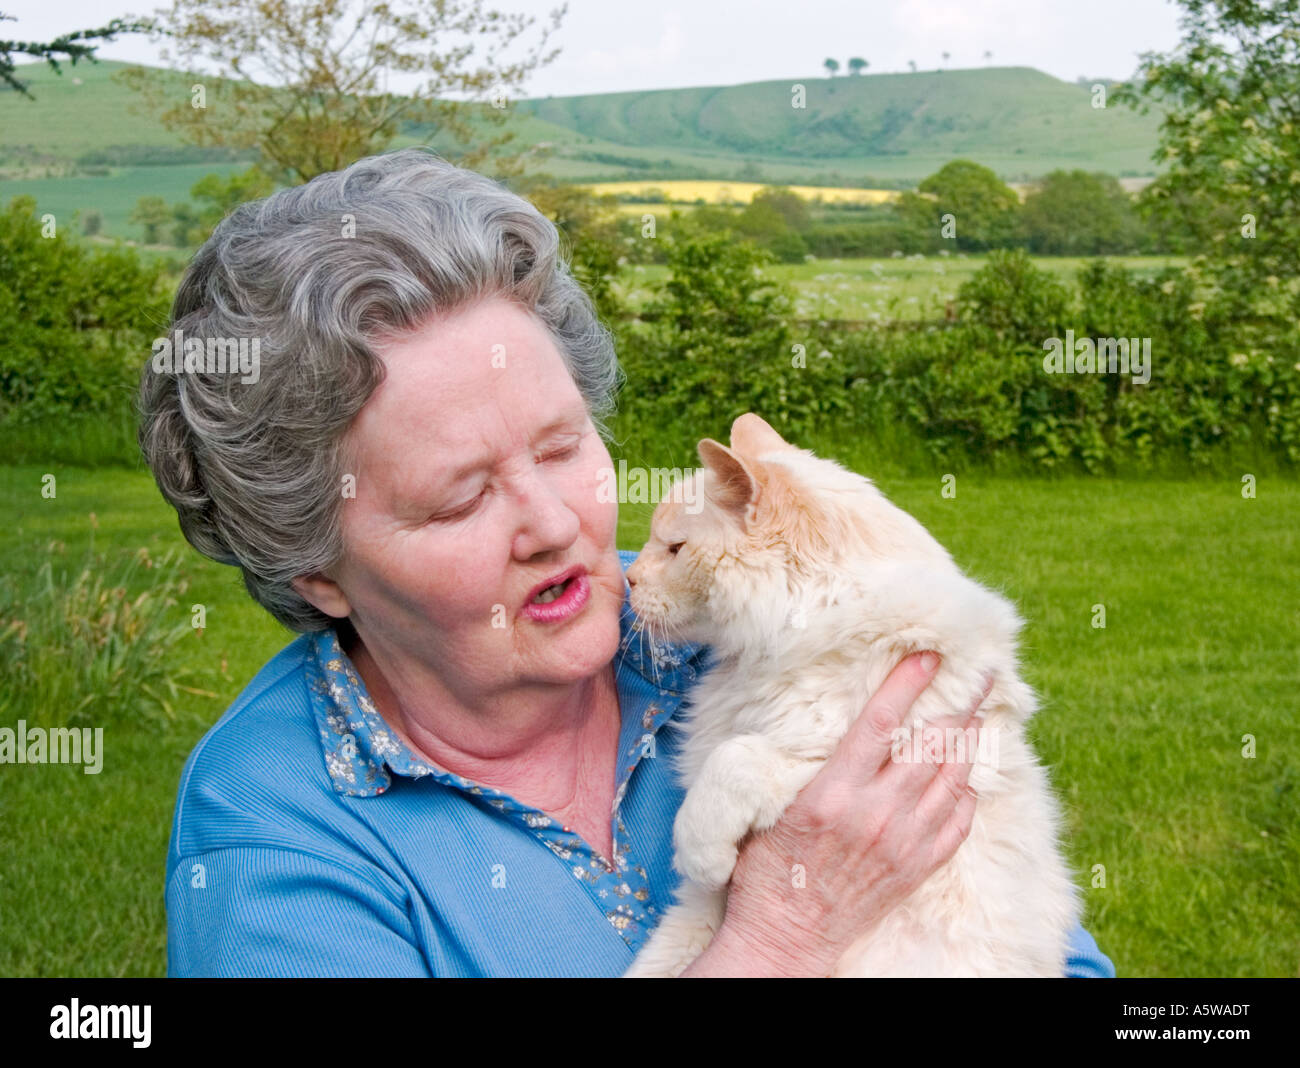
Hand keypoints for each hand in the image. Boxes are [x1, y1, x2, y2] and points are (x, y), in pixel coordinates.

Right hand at [706, 651, 990, 976]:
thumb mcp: (772, 807)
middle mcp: (875, 814)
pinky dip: (968, 792)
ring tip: (981, 715)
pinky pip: (958, 822)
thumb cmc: (767, 869)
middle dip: (961, 706)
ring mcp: (902, 843)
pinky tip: (968, 775)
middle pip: (931, 746)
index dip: (908, 685)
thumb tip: (826, 724)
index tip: (928, 657)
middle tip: (982, 676)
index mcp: (832, 793)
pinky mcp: (916, 868)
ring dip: (969, 743)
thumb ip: (803, 767)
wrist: (786, 937)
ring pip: (952, 780)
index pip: (881, 724)